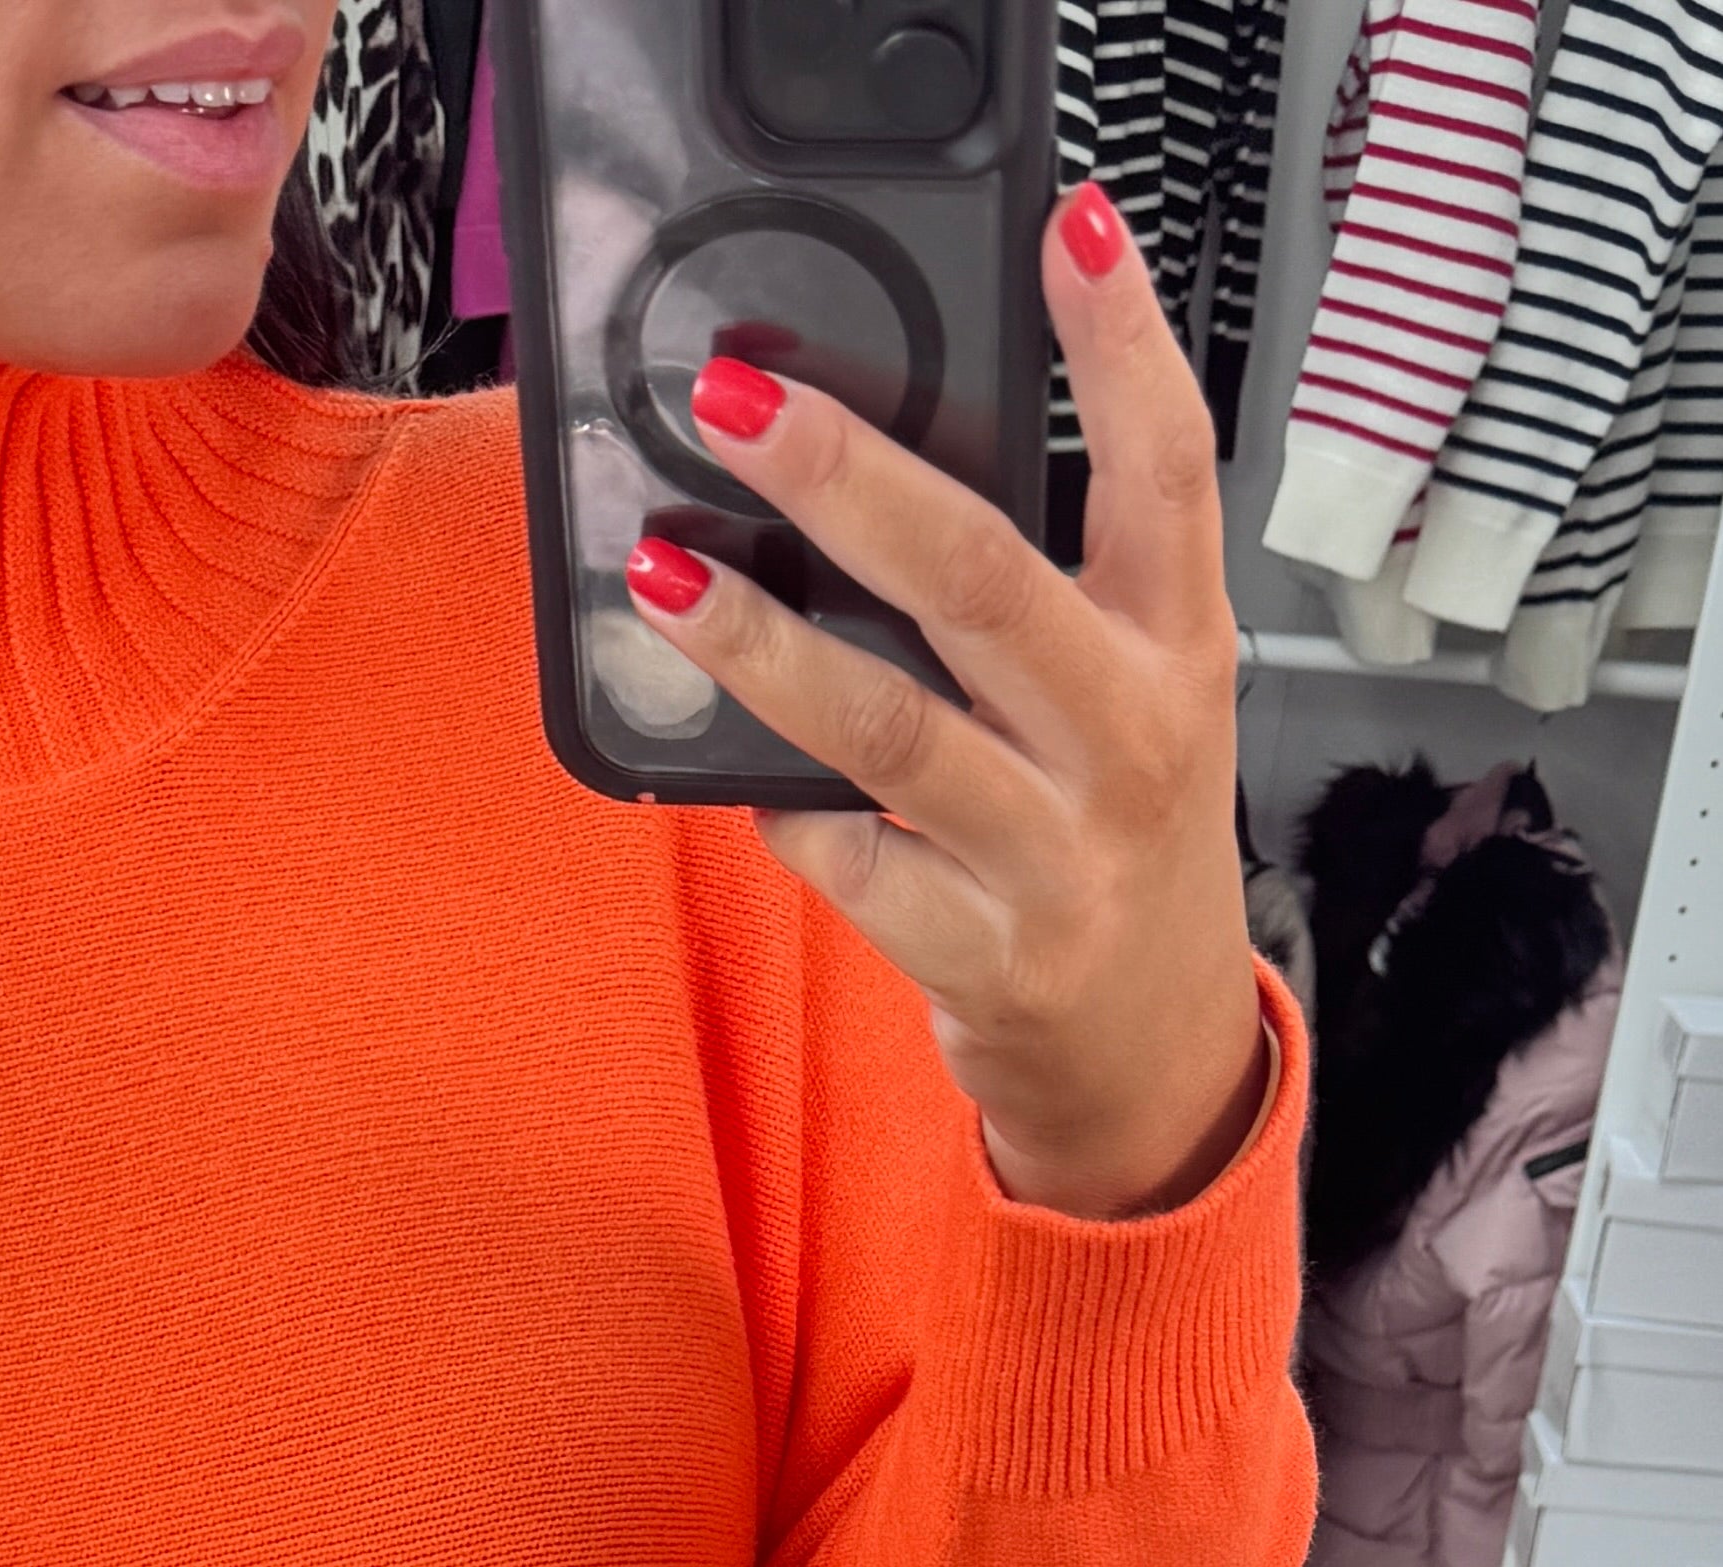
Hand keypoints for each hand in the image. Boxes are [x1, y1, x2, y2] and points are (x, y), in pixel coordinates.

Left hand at [627, 184, 1265, 1221]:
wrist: (1155, 1058)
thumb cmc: (1119, 842)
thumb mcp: (1135, 694)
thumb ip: (1051, 588)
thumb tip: (885, 463)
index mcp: (1177, 647)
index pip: (1168, 466)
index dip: (1122, 342)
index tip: (1069, 228)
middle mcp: (1129, 740)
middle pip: (983, 579)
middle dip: (849, 478)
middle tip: (740, 403)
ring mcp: (1059, 856)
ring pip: (894, 729)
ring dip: (766, 646)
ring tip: (668, 576)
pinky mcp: (988, 957)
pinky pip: (857, 869)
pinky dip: (785, 814)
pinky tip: (728, 778)